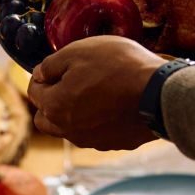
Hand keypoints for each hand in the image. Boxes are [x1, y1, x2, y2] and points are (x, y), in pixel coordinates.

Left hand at [28, 36, 164, 149]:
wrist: (159, 93)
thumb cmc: (118, 66)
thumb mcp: (78, 51)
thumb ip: (50, 64)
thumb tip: (39, 75)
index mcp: (55, 107)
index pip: (34, 92)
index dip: (41, 76)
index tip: (54, 67)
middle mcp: (69, 130)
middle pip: (46, 119)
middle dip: (50, 101)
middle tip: (67, 82)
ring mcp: (92, 140)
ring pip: (69, 129)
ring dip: (72, 114)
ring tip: (91, 93)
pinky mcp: (114, 144)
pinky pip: (95, 133)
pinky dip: (96, 121)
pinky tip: (111, 104)